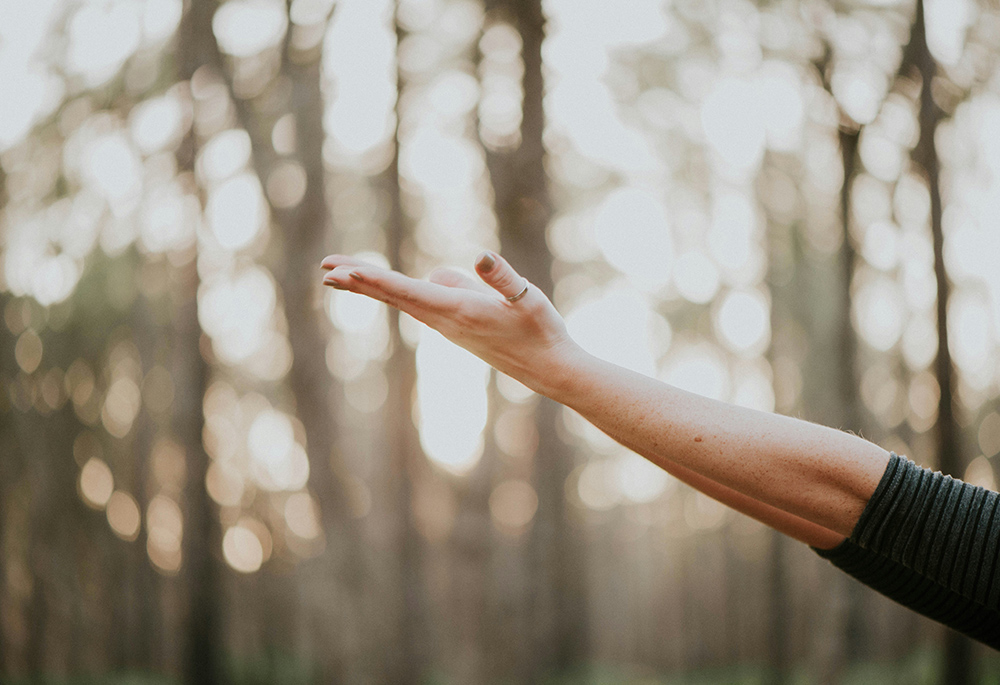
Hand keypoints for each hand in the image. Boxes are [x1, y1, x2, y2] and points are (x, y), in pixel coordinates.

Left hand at [320, 251, 583, 395]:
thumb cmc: (542, 331)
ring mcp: (448, 325)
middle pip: (394, 296)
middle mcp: (446, 320)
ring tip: (342, 274)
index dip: (374, 280)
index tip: (344, 272)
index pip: (408, 291)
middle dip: (359, 281)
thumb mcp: (528, 298)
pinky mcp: (455, 326)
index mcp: (459, 310)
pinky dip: (393, 292)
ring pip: (402, 300)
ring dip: (371, 286)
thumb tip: (479, 257)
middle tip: (325, 270)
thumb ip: (503, 278)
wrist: (549, 368)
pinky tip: (390, 285)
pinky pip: (416, 303)